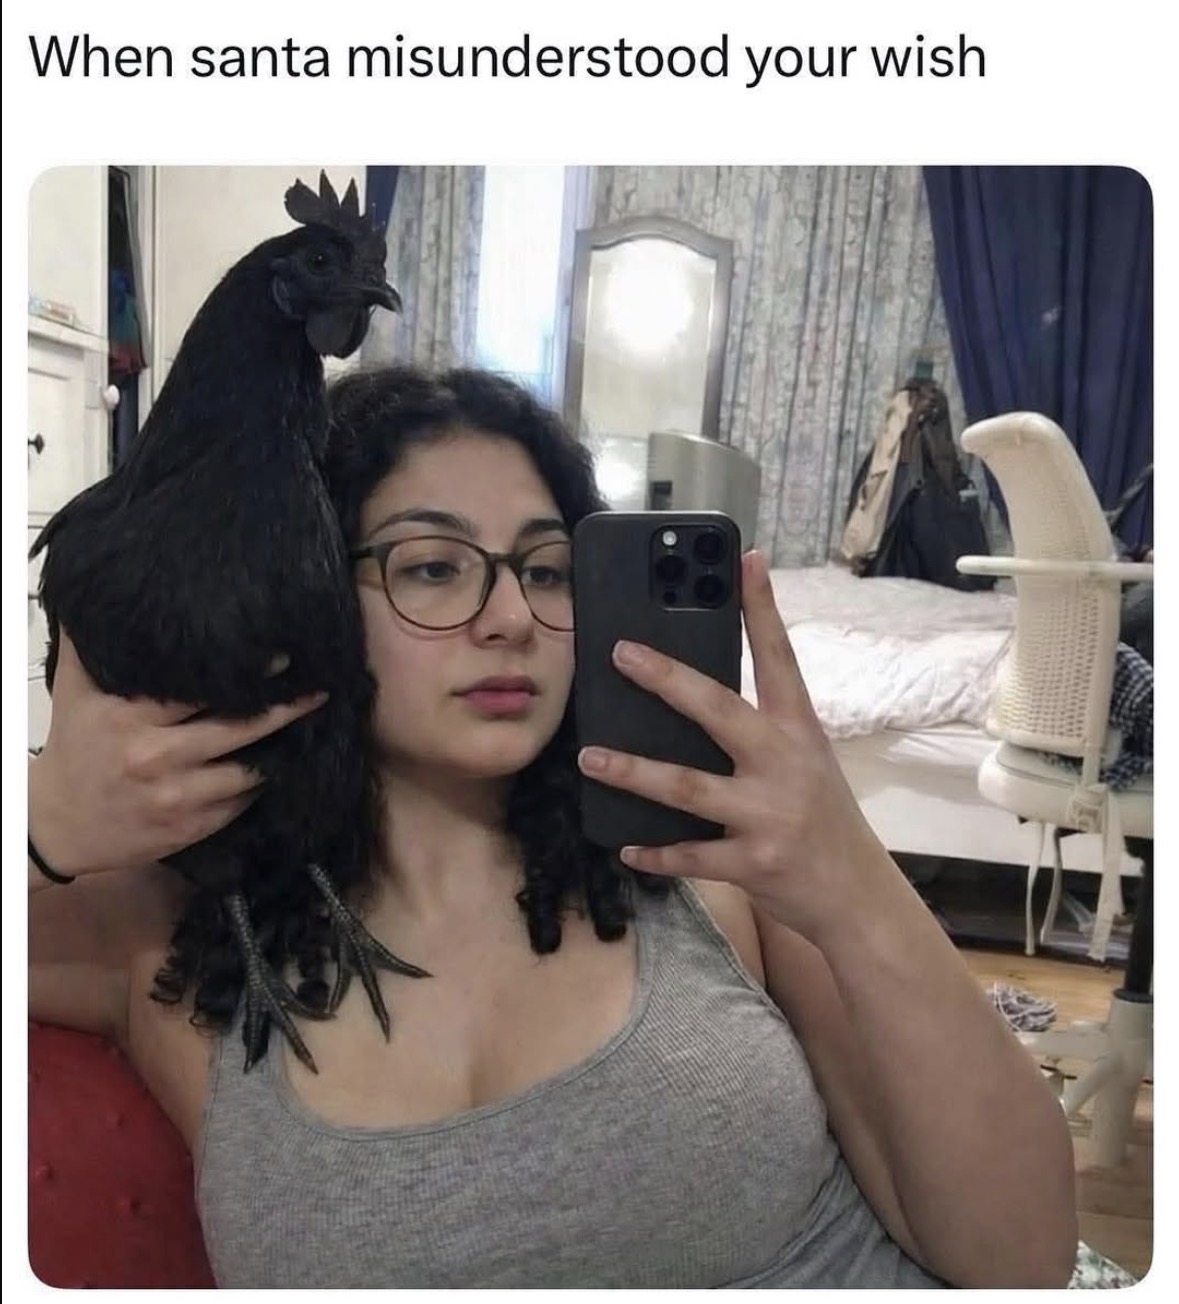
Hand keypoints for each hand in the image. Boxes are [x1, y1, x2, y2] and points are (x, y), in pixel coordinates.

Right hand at [28, 632, 327, 879]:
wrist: (57, 823)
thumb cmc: (76, 746)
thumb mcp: (78, 691)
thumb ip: (95, 645)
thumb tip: (114, 597)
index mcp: (129, 717)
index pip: (199, 690)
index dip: (246, 673)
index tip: (283, 658)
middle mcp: (154, 757)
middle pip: (238, 729)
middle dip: (284, 709)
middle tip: (320, 690)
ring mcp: (175, 797)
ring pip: (249, 770)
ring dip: (282, 750)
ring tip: (311, 728)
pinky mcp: (189, 828)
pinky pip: (241, 803)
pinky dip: (263, 783)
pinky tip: (283, 765)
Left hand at [575, 551, 885, 936]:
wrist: (858, 895)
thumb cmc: (820, 816)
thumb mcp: (804, 761)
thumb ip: (759, 729)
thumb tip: (690, 694)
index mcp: (799, 730)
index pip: (778, 657)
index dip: (761, 607)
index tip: (743, 559)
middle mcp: (785, 764)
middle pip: (719, 710)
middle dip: (667, 680)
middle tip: (620, 652)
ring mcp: (769, 814)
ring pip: (687, 787)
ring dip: (633, 772)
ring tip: (590, 758)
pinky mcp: (754, 862)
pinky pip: (692, 855)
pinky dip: (656, 852)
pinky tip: (626, 845)